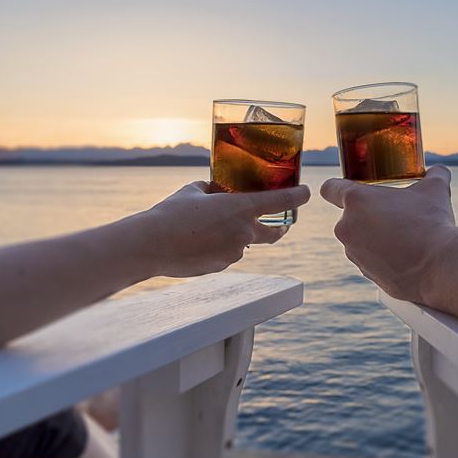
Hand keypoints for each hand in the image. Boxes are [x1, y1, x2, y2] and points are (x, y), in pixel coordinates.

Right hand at [134, 181, 310, 277]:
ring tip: (206, 228)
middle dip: (280, 228)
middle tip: (280, 224)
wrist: (151, 245)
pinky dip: (219, 247)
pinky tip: (197, 242)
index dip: (298, 196)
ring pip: (244, 243)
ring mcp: (235, 253)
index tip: (306, 192)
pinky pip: (226, 254)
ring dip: (235, 236)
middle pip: (275, 233)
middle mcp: (245, 232)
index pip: (282, 202)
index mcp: (242, 208)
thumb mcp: (193, 191)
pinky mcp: (221, 267)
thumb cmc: (171, 213)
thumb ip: (211, 190)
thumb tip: (216, 192)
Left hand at [321, 166, 457, 302]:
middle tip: (394, 215)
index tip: (350, 190)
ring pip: (359, 239)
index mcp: (356, 200)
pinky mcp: (365, 273)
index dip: (336, 188)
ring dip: (375, 237)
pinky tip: (406, 256)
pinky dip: (383, 258)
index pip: (329, 188)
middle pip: (349, 216)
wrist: (439, 266)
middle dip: (369, 215)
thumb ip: (434, 175)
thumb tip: (439, 171)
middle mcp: (347, 226)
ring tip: (403, 237)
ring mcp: (353, 252)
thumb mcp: (435, 189)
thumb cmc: (432, 222)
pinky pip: (370, 260)